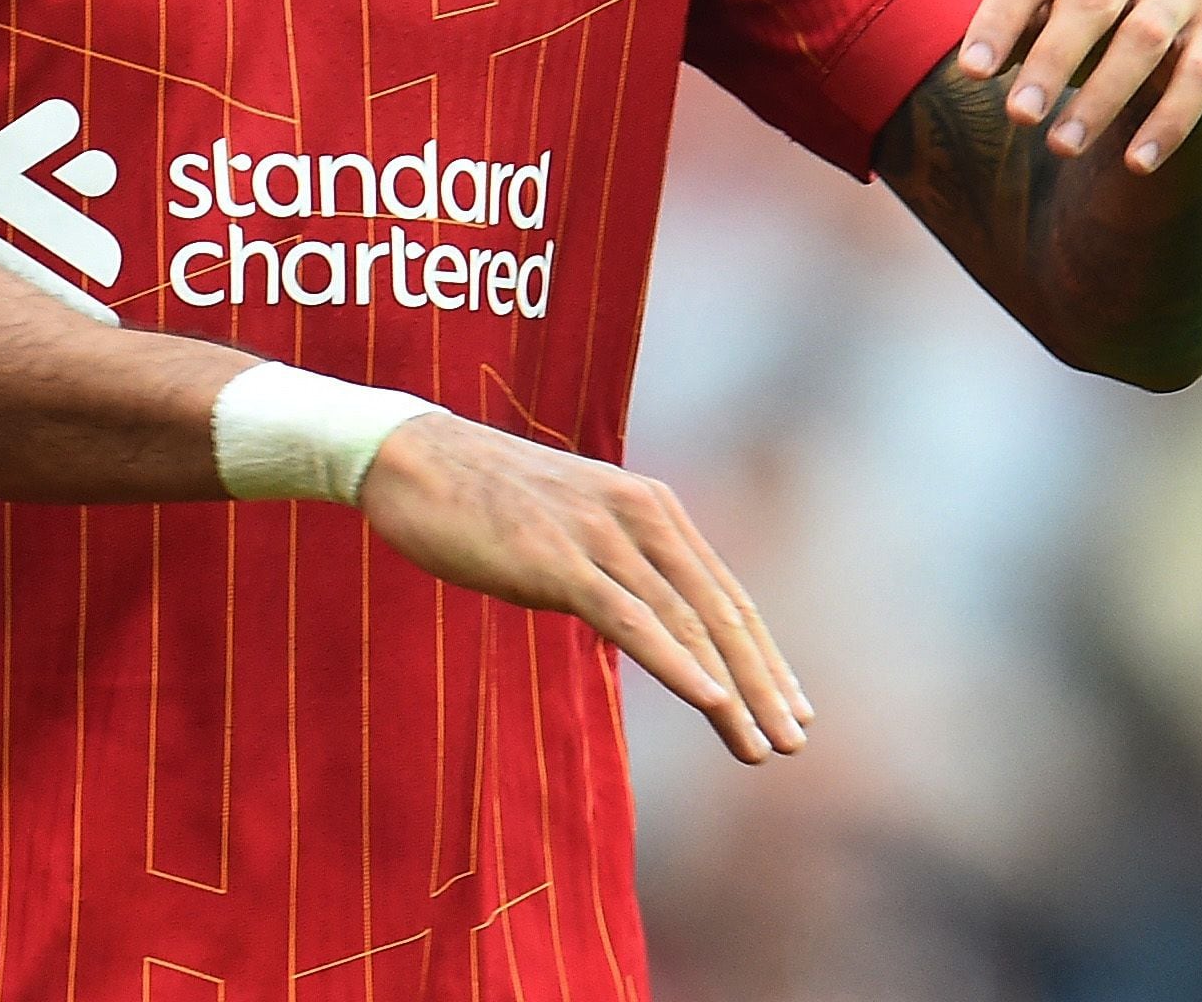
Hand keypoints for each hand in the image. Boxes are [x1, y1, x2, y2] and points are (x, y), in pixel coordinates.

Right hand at [357, 412, 808, 766]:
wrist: (407, 456)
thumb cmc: (479, 496)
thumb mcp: (566, 526)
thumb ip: (610, 566)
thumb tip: (637, 625)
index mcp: (647, 504)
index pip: (722, 592)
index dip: (763, 654)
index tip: (791, 706)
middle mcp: (638, 514)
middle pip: (718, 612)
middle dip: (763, 683)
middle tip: (794, 740)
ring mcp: (598, 535)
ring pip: (685, 623)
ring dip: (733, 692)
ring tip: (760, 746)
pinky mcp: (556, 559)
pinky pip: (630, 620)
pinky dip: (678, 664)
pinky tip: (711, 701)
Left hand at [956, 0, 1201, 175]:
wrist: (1170, 30)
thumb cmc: (1079, 22)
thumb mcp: (1043, 16)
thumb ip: (1016, 31)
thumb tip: (978, 66)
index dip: (999, 21)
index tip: (972, 73)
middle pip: (1090, 2)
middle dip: (1052, 62)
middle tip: (1019, 117)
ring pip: (1145, 41)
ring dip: (1101, 99)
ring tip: (1061, 146)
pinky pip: (1199, 78)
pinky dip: (1167, 123)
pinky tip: (1136, 162)